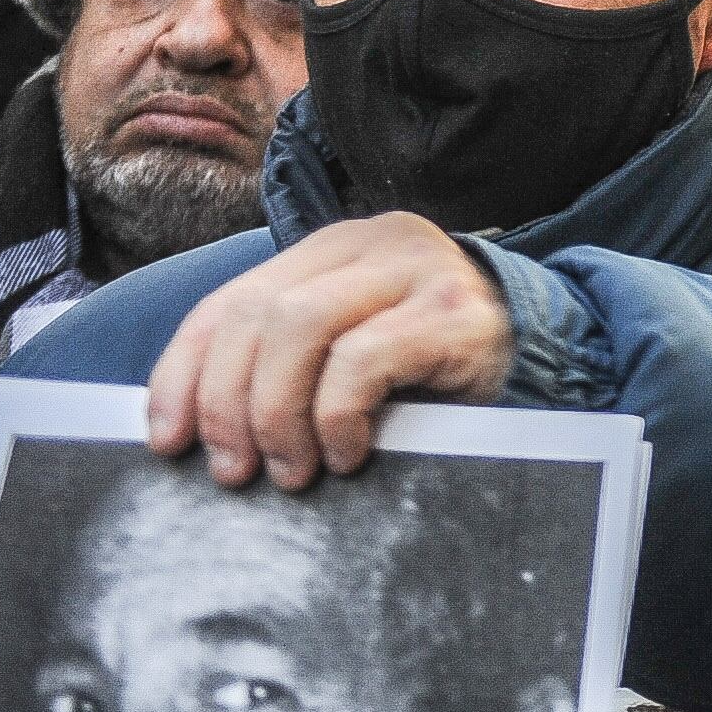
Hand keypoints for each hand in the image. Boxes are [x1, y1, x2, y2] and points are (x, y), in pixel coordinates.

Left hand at [144, 215, 514, 488]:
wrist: (544, 352)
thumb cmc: (431, 369)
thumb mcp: (346, 350)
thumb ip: (285, 362)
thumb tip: (190, 429)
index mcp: (330, 248)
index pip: (228, 302)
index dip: (183, 374)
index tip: (168, 439)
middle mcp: (371, 241)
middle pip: (256, 315)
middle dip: (227, 403)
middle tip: (232, 471)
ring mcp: (416, 270)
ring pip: (299, 328)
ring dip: (276, 413)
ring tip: (291, 469)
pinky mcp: (453, 313)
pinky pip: (363, 359)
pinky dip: (337, 416)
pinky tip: (346, 452)